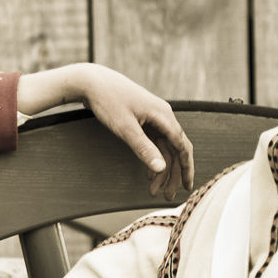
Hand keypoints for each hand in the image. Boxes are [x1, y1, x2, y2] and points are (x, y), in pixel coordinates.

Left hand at [57, 65, 194, 200]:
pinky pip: (154, 142)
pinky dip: (152, 158)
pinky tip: (148, 173)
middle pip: (174, 149)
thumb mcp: (125, 128)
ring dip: (160, 169)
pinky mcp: (142, 118)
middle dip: (171, 174)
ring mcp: (153, 117)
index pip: (182, 146)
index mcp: (163, 116)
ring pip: (163, 147)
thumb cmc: (108, 101)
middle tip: (166, 196)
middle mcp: (162, 115)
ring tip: (153, 190)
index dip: (186, 168)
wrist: (91, 81)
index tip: (186, 187)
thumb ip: (144, 149)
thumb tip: (162, 168)